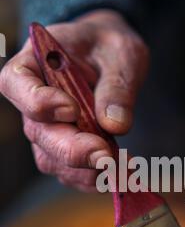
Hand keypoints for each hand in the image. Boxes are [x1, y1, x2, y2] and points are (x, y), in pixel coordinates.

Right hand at [0, 10, 148, 190]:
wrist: (111, 60)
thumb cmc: (109, 47)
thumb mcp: (121, 53)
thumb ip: (117, 85)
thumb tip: (115, 125)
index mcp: (35, 63)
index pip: (16, 83)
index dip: (38, 102)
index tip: (72, 109)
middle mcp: (33, 102)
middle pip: (38, 132)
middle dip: (72, 149)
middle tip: (106, 156)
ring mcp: (47, 130)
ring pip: (53, 160)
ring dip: (88, 169)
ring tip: (125, 167)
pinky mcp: (64, 151)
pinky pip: (72, 173)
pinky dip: (96, 178)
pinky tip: (122, 174)